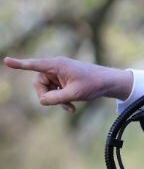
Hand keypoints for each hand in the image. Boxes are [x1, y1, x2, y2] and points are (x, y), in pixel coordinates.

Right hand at [4, 56, 132, 111]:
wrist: (108, 83)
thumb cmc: (93, 84)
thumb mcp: (74, 94)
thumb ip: (56, 98)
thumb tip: (42, 101)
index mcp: (57, 65)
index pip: (35, 65)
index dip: (20, 64)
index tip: (6, 61)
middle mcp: (57, 67)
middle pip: (39, 83)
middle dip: (46, 95)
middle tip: (58, 104)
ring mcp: (60, 73)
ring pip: (48, 89)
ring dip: (56, 99)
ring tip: (70, 107)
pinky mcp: (65, 79)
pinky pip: (56, 90)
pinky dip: (61, 99)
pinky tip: (71, 107)